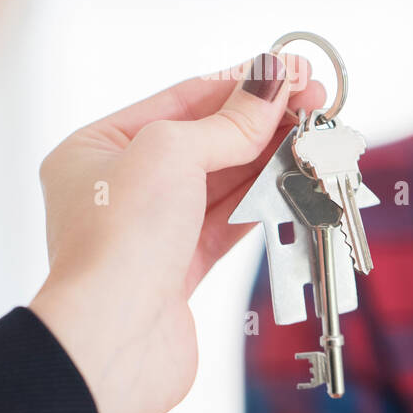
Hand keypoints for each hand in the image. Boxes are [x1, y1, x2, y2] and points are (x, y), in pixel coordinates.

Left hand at [30, 53, 325, 412]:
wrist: (112, 342)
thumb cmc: (120, 240)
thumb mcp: (173, 152)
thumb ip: (230, 121)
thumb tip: (272, 84)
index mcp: (95, 149)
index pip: (181, 99)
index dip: (242, 82)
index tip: (292, 70)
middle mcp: (117, 188)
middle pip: (205, 139)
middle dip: (262, 120)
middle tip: (317, 100)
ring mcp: (149, 232)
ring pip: (220, 183)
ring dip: (270, 158)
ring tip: (315, 135)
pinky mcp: (178, 272)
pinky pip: (226, 223)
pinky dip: (262, 201)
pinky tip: (295, 179)